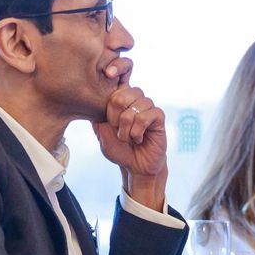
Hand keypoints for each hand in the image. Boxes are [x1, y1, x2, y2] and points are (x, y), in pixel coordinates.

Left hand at [94, 84, 167, 208]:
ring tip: (129, 138)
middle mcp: (134, 99)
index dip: (110, 102)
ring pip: (133, 108)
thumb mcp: (102, 134)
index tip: (110, 109)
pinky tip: (139, 138)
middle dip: (116, 120)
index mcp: (120, 99)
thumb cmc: (120, 150)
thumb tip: (96, 102)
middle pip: (121, 96)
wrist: (136, 167)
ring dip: (127, 129)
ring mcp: (147, 106)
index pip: (112, 88)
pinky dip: (137, 131)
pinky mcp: (158, 116)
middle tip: (119, 133)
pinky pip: (145, 117)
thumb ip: (98, 117)